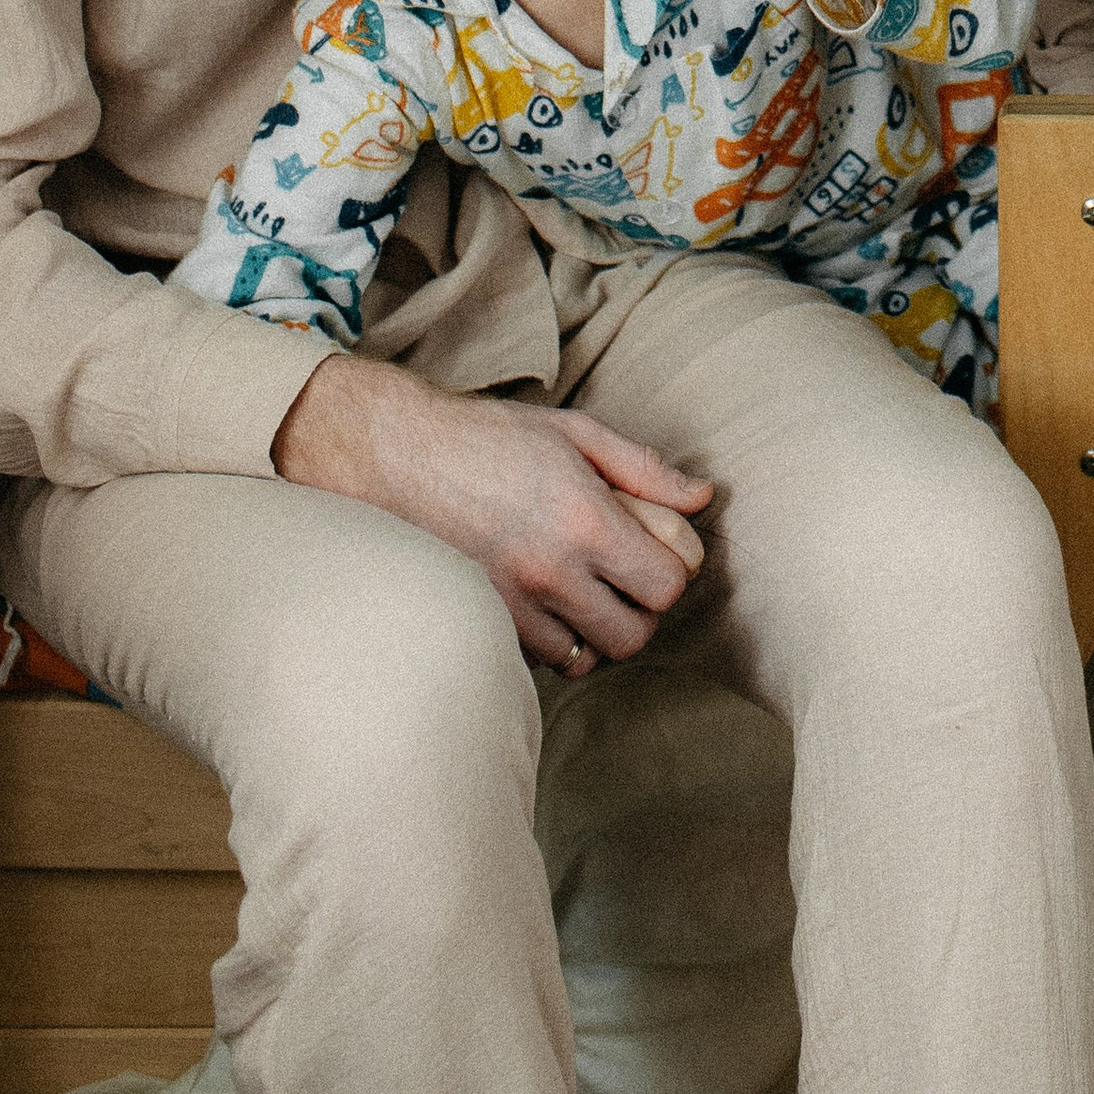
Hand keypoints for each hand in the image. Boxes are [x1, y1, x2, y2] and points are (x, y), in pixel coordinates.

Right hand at [272, 356, 713, 673]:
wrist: (391, 457)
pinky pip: (540, 661)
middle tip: (627, 577)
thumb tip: (702, 498)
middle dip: (642, 610)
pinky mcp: (481, 623)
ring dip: (598, 631)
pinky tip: (546, 602)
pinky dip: (555, 642)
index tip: (660, 548)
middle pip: (635, 635)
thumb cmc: (487, 437)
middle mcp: (551, 572)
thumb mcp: (574, 432)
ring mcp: (512, 606)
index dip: (674, 568)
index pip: (667, 584)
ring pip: (588, 658)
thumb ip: (644, 469)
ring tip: (587, 592)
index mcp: (584, 520)